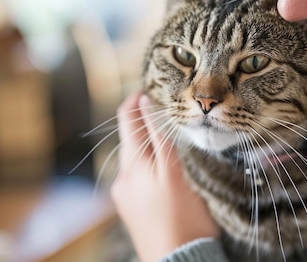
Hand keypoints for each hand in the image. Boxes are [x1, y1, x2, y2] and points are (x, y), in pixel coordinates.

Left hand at [111, 91, 219, 261]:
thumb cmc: (184, 219)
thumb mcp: (174, 172)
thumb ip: (159, 137)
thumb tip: (145, 103)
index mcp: (133, 164)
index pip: (127, 119)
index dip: (137, 99)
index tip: (150, 87)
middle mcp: (123, 177)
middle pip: (130, 138)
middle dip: (143, 121)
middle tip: (166, 109)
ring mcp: (125, 195)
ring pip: (134, 157)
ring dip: (146, 143)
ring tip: (169, 138)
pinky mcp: (131, 209)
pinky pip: (136, 176)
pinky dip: (147, 163)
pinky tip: (163, 170)